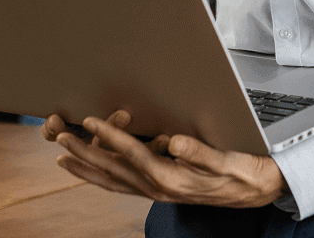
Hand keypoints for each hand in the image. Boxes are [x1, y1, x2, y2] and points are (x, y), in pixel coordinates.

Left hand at [42, 111, 286, 207]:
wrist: (254, 190)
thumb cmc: (242, 171)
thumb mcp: (226, 161)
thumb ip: (199, 152)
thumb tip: (174, 142)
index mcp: (171, 179)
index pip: (133, 154)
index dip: (109, 136)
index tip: (90, 121)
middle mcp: (158, 188)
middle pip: (113, 170)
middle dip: (84, 153)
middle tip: (59, 138)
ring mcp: (156, 192)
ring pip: (113, 180)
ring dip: (86, 168)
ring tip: (62, 156)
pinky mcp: (159, 189)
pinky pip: (122, 185)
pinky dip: (102, 177)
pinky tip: (93, 170)